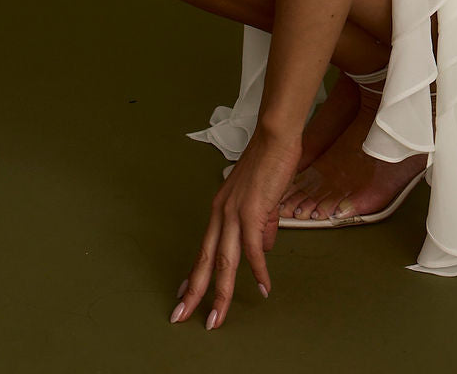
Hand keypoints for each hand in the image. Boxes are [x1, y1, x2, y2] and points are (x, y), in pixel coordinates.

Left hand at [170, 127, 301, 331]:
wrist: (275, 137)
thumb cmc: (269, 161)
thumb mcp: (261, 198)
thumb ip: (261, 225)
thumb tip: (263, 249)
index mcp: (220, 209)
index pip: (204, 248)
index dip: (195, 273)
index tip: (185, 295)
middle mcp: (221, 213)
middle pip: (205, 260)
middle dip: (195, 293)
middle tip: (182, 317)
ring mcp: (234, 213)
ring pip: (223, 261)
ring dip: (221, 293)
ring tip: (218, 318)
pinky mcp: (252, 212)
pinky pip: (252, 249)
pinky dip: (258, 271)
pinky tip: (263, 288)